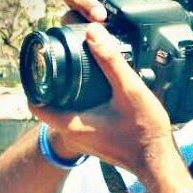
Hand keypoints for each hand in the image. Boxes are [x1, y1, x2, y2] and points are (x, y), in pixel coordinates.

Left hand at [30, 0, 188, 189]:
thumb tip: (92, 32)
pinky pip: (78, 119)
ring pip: (63, 112)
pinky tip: (96, 91)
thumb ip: (111, 61)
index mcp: (71, 124)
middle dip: (52, 82)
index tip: (41, 63)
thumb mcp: (130, 90)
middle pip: (48, 105)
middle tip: (61, 60)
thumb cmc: (145, 131)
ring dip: (66, 93)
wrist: (159, 160)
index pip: (34, 103)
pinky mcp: (95, 141)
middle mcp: (72, 135)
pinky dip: (80, 104)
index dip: (33, 81)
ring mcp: (83, 140)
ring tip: (78, 71)